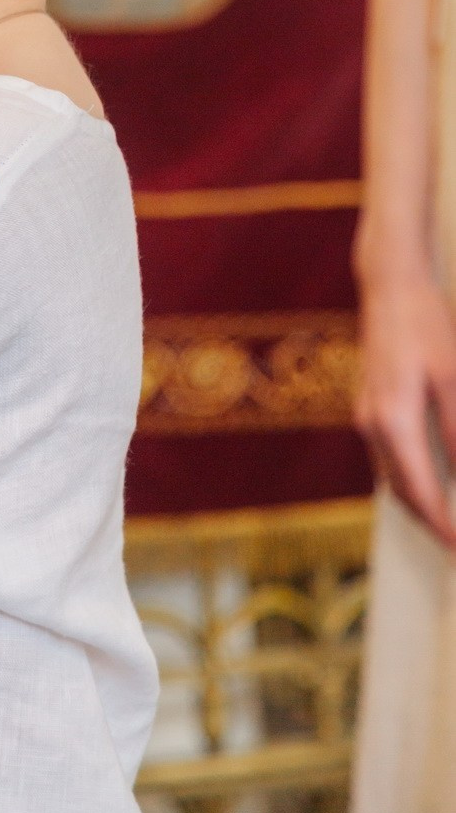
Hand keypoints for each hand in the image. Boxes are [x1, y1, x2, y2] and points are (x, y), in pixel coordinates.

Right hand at [356, 269, 455, 545]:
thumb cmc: (425, 325)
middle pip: (401, 493)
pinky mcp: (368, 406)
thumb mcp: (452, 379)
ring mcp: (365, 415)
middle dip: (431, 523)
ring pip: (392, 477)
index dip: (443, 526)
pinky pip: (388, 458)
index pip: (420, 493)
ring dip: (420, 503)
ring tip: (451, 519)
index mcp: (393, 422)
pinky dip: (410, 478)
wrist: (388, 286)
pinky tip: (435, 480)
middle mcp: (371, 425)